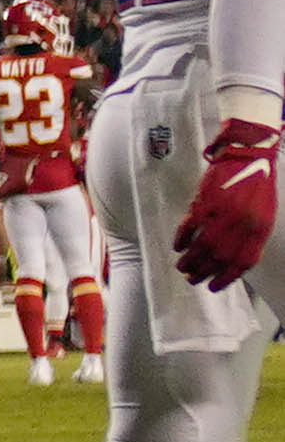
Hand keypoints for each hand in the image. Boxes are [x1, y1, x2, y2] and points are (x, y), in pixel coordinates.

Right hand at [176, 100, 277, 294]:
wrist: (250, 154)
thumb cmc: (258, 184)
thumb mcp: (263, 214)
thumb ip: (251, 236)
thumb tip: (234, 258)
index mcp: (259, 230)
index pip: (241, 264)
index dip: (226, 279)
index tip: (213, 286)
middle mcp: (241, 225)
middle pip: (218, 258)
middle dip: (203, 272)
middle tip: (192, 278)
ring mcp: (222, 214)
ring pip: (202, 246)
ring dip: (190, 260)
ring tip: (182, 267)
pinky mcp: (205, 202)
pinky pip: (189, 227)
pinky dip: (181, 239)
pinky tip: (178, 246)